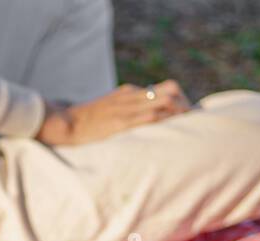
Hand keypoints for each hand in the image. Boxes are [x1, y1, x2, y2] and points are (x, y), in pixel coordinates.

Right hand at [36, 80, 190, 145]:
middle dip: (185, 105)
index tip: (186, 116)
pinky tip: (173, 132)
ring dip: (179, 113)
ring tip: (188, 128)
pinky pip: (150, 117)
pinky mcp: (122, 121)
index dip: (180, 101)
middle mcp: (132, 95)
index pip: (164, 88)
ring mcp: (128, 107)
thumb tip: (137, 125)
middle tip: (192, 123)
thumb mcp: (107, 110)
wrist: (66, 123)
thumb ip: (122, 112)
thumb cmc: (85, 122)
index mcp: (128, 92)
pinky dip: (165, 122)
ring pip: (164, 101)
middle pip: (170, 90)